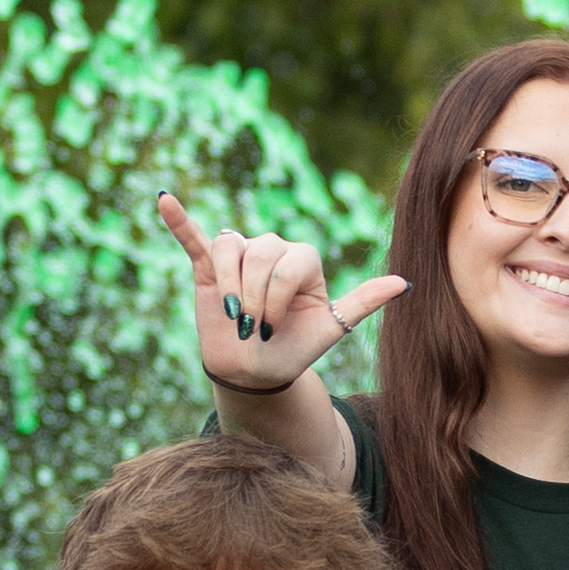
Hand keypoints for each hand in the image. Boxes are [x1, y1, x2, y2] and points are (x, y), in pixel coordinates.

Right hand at [155, 191, 403, 394]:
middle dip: (256, 296)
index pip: (290, 261)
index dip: (279, 296)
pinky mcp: (208, 265)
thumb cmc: (295, 349)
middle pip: (261, 252)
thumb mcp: (332, 329)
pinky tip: (164, 199)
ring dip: (230, 284)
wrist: (256, 370)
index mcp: (304, 260)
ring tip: (234, 314)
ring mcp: (240, 256)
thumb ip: (363, 302)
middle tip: (254, 327)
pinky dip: (178, 219)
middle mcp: (272, 250)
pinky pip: (194, 236)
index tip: (274, 328)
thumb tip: (404, 282)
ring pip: (232, 248)